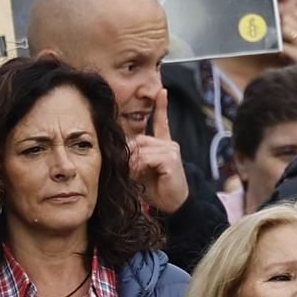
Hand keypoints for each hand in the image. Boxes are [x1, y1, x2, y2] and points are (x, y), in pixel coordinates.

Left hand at [129, 87, 190, 215]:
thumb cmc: (156, 189)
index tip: (163, 91)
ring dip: (133, 164)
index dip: (162, 107)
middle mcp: (169, 144)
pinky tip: (143, 175)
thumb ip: (134, 157)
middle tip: (129, 171)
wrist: (173, 204)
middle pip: (138, 140)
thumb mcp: (141, 171)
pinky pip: (147, 157)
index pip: (161, 122)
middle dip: (129, 155)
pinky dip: (140, 166)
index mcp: (163, 145)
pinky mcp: (171, 158)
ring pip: (141, 149)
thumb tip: (123, 151)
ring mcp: (171, 149)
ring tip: (135, 176)